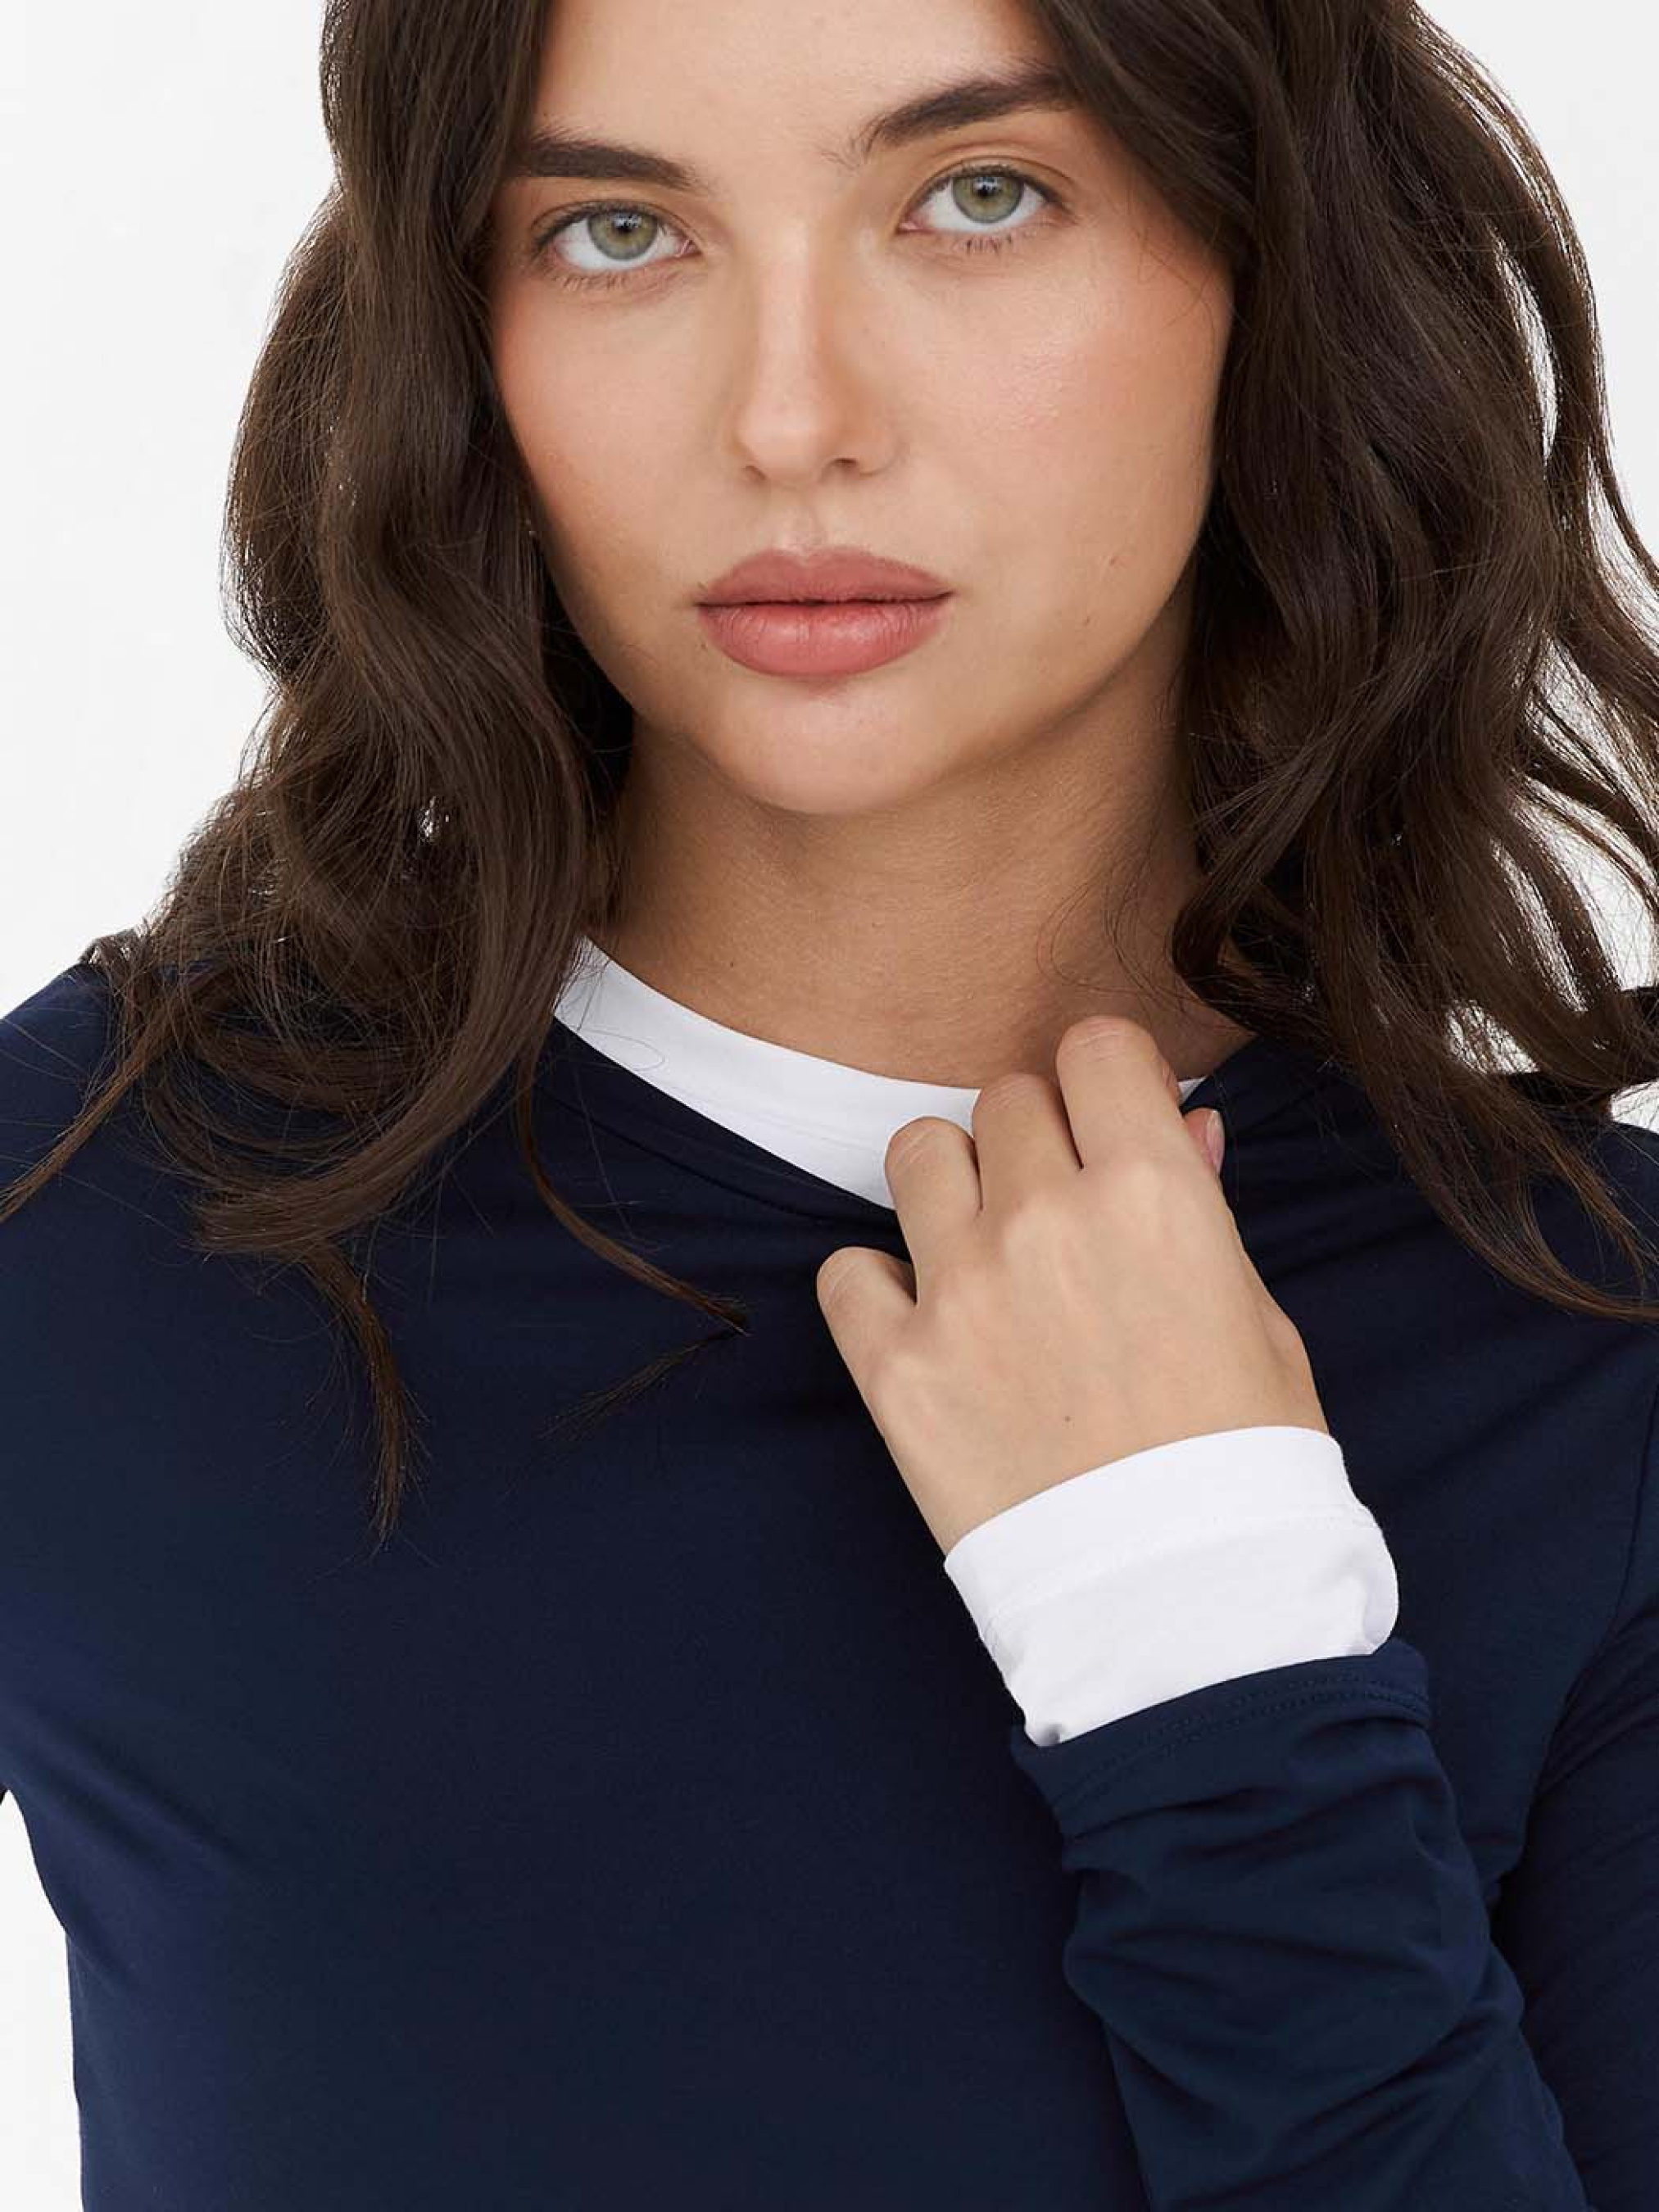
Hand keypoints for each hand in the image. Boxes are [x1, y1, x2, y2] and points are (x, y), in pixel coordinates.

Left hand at [813, 1014, 1329, 1555]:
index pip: (1095, 1047)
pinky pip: (846, 1270)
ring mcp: (961, 1290)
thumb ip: (1204, 1208)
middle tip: (1060, 1213)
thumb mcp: (1259, 1320)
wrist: (1183, 1606)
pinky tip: (925, 1324)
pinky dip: (876, 1287)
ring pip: (917, 1152)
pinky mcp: (896, 1368)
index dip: (1104, 1078)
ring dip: (951, 1185)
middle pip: (1006, 1098)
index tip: (1107, 1118)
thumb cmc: (1243, 1466)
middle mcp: (1048, 1220)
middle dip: (1036, 1139)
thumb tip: (1183, 1125)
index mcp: (1156, 1194)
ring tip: (985, 1252)